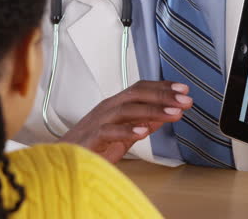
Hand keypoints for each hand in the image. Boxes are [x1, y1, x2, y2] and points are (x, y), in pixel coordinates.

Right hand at [60, 80, 192, 162]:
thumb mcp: (123, 133)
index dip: (162, 87)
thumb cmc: (91, 146)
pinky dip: (127, 130)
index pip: (141, 88)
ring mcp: (99, 121)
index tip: (184, 90)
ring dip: (152, 110)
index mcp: (116, 105)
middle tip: (185, 99)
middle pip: (136, 93)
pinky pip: (109, 130)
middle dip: (163, 95)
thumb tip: (164, 115)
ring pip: (127, 109)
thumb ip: (142, 123)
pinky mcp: (91, 137)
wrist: (62, 160)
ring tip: (173, 114)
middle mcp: (108, 108)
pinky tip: (143, 132)